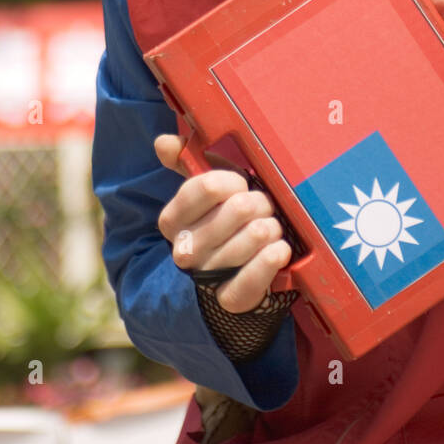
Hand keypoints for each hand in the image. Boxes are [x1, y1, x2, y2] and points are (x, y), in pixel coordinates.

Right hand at [154, 136, 291, 312]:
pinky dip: (271, 259)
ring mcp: (207, 276)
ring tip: (272, 228)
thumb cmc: (222, 222)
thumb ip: (185, 162)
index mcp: (173, 220)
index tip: (241, 184)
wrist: (233, 277)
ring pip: (252, 238)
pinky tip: (280, 249)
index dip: (234, 181)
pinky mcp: (231, 300)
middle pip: (238, 209)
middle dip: (260, 204)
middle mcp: (185, 250)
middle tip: (264, 208)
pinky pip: (253, 278)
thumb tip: (163, 142)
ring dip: (271, 229)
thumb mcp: (204, 192)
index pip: (208, 185)